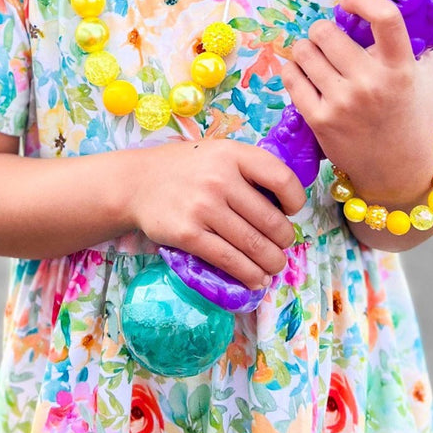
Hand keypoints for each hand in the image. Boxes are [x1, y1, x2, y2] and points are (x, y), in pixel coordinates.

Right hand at [129, 140, 305, 289]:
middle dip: (284, 240)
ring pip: (253, 245)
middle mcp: (220, 179)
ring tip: (274, 267)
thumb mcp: (219, 154)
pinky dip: (247, 274)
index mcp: (233, 155)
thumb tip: (284, 206)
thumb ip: (248, 170)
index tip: (292, 211)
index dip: (295, 200)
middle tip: (283, 246)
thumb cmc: (186, 169)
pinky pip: (228, 260)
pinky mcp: (188, 235)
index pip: (281, 179)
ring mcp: (203, 208)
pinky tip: (255, 279)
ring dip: (271, 263)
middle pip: (270, 220)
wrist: (137, 183)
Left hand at [278, 0, 432, 205]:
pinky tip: (304, 74)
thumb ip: (418, 48)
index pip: (385, 17)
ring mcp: (342, 102)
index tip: (349, 2)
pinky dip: (294, 71)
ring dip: (307, 49)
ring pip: (304, 52)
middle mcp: (371, 83)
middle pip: (326, 32)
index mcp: (400, 68)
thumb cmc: (412, 120)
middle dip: (323, 31)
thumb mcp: (426, 81)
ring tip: (315, 57)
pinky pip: (291, 78)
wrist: (397, 172)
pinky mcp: (319, 119)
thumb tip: (405, 17)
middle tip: (327, 40)